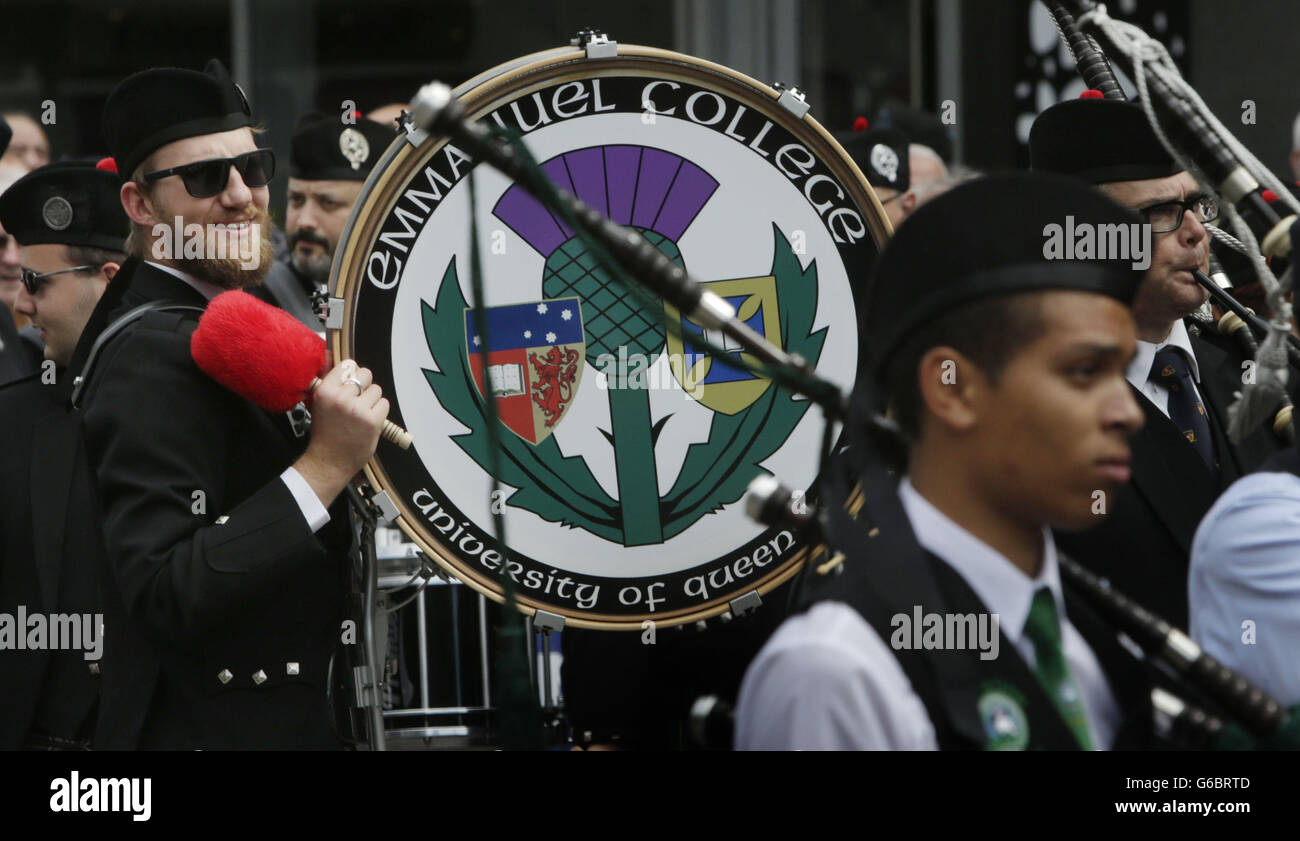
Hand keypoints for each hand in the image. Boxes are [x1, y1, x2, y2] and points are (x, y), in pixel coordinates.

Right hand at [293, 359, 389, 506]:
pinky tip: (368, 421)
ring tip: (360, 414)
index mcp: (325, 391)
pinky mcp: (372, 420)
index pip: (348, 364)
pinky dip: (379, 412)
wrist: (329, 461)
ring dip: (372, 400)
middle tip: (357, 401)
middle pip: (365, 374)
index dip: (352, 374)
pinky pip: (384, 404)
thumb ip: (328, 379)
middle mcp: (340, 398)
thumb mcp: (318, 403)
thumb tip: (333, 355)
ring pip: (377, 390)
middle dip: (364, 386)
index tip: (351, 384)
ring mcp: (357, 409)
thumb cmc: (325, 433)